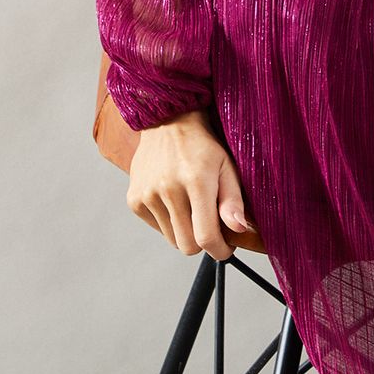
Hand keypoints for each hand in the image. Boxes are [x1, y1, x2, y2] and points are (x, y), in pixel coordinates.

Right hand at [126, 109, 257, 260]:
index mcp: (196, 181)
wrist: (168, 123)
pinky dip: (169, 222)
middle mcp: (168, 190)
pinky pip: (157, 228)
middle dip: (202, 243)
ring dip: (185, 232)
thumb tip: (240, 230)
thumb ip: (233, 200)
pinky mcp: (134, 199)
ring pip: (172, 239)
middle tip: (211, 227)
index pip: (205, 237)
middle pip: (187, 246)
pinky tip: (174, 200)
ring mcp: (147, 195)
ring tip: (192, 207)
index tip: (226, 248)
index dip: (219, 250)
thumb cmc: (204, 147)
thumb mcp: (227, 167)